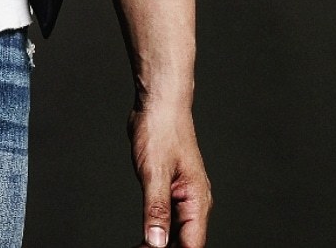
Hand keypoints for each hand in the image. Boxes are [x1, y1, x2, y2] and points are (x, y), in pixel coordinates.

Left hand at [128, 100, 211, 246]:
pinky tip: (140, 239)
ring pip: (173, 233)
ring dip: (157, 244)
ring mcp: (180, 197)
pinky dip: (153, 230)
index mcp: (197, 200)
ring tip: (138, 247)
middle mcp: (193, 202)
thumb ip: (157, 209)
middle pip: (182, 243)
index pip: (191, 245)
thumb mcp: (155, 172)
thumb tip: (156, 242)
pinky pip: (164, 219)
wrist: (158, 102)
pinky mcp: (168, 190)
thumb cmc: (161, 128)